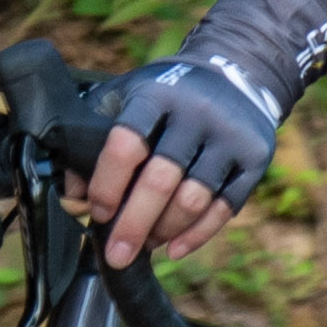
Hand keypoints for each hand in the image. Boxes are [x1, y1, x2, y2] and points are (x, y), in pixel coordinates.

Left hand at [83, 49, 273, 271]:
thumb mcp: (126, 97)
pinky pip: (225, 208)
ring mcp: (229, 136)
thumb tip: (72, 195)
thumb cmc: (166, 95)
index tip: (97, 211)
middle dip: (134, 224)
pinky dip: (198, 235)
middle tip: (117, 255)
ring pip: (194, 199)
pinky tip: (175, 248)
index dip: (107, 185)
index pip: (126, 144)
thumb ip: (93, 138)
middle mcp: (196, 113)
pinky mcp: (254, 158)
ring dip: (165, 230)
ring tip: (146, 244)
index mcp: (156, 95)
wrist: (236, 71)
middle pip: (161, 180)